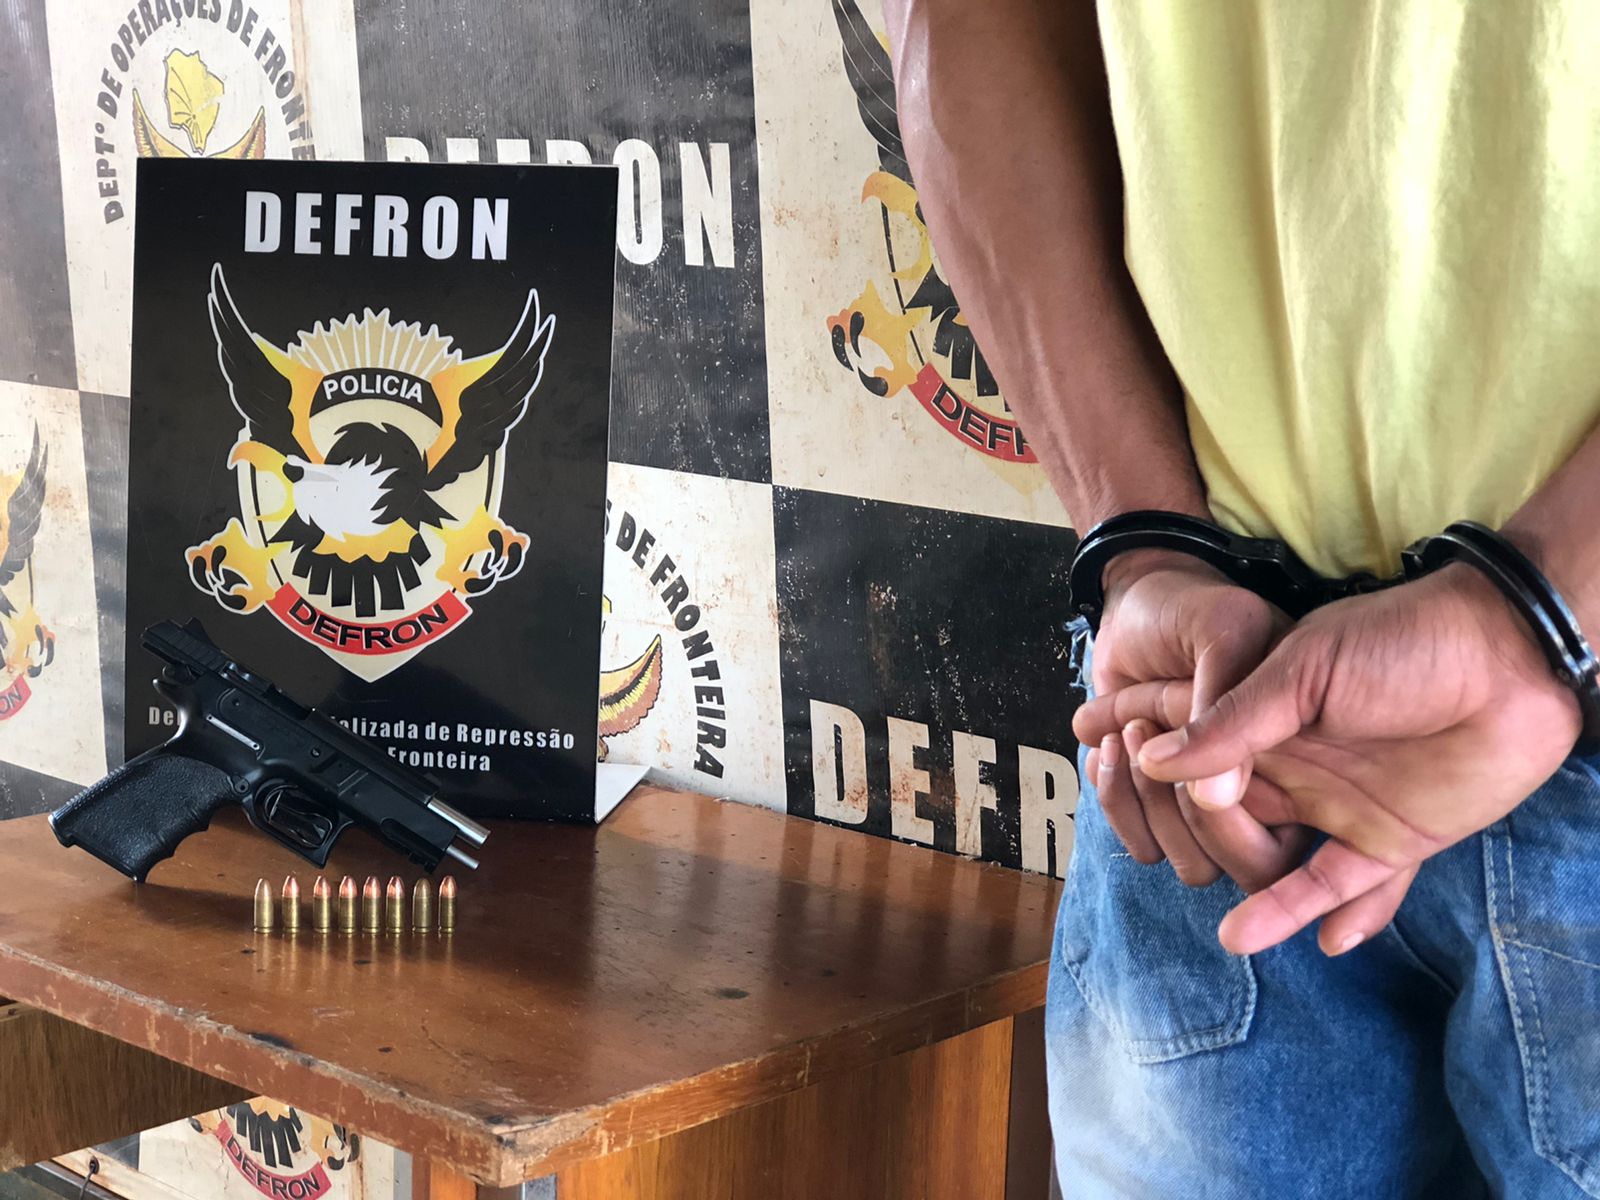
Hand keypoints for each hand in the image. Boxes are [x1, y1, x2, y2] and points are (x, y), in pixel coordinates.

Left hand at [1076, 550, 1305, 887]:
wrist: (1141, 600)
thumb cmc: (1198, 609)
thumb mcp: (1225, 630)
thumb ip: (1225, 706)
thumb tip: (1213, 796)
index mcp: (1312, 761)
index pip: (1298, 839)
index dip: (1242, 822)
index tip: (1191, 771)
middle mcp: (1274, 795)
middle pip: (1248, 865)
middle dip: (1185, 813)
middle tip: (1141, 740)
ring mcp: (1217, 802)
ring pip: (1191, 862)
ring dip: (1142, 804)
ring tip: (1116, 736)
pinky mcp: (1165, 800)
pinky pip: (1145, 842)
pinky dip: (1116, 799)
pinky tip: (1100, 746)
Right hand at [1131, 563, 1580, 954]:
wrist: (1511, 657)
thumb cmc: (1404, 641)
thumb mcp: (1304, 667)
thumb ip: (1232, 720)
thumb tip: (1152, 759)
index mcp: (1265, 715)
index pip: (1183, 739)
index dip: (1133, 747)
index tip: (1084, 749)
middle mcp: (1294, 765)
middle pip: (1223, 816)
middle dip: (1184, 834)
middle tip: (1156, 852)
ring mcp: (1341, 804)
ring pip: (1281, 863)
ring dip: (1259, 901)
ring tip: (1230, 936)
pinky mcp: (1394, 838)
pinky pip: (1354, 887)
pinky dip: (1336, 916)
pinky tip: (1321, 941)